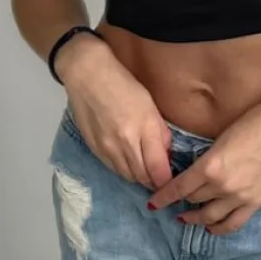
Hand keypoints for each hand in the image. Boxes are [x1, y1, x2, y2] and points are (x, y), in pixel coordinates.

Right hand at [56, 34, 171, 188]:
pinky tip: (128, 164)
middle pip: (142, 177)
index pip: (158, 169)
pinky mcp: (94, 149)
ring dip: (139, 177)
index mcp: (144, 129)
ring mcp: (107, 149)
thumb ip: (160, 131)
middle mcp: (125, 144)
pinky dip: (124, 170)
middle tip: (160, 180)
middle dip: (153, 182)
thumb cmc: (124, 84)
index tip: (172, 182)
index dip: (166, 182)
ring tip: (146, 173)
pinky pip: (113, 169)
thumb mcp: (150, 105)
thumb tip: (166, 153)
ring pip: (127, 176)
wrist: (88, 77)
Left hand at [146, 95, 260, 235]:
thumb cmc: (252, 123)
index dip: (163, 197)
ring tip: (187, 218)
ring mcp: (239, 197)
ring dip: (195, 218)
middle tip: (175, 200)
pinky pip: (232, 224)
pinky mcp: (255, 203)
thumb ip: (206, 160)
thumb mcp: (220, 139)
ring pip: (209, 216)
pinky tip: (211, 228)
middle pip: (192, 200)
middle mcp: (222, 186)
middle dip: (181, 200)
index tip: (153, 202)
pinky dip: (218, 229)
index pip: (178, 188)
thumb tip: (194, 174)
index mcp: (209, 167)